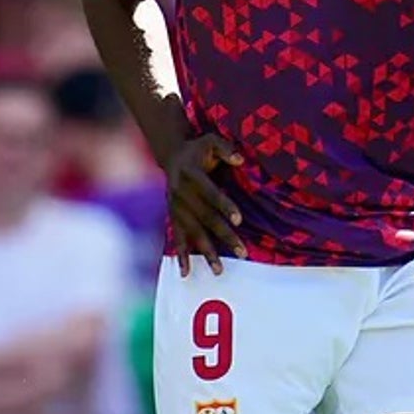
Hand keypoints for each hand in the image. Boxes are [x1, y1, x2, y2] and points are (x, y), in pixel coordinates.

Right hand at [164, 134, 246, 276]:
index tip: (239, 219)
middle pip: (204, 218)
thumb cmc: (197, 149)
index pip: (210, 193)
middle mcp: (180, 193)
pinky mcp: (172, 216)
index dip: (224, 205)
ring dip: (206, 251)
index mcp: (190, 174)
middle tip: (243, 252)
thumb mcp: (211, 140)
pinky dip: (181, 255)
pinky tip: (186, 272)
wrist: (171, 156)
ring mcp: (175, 207)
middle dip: (224, 235)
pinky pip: (177, 237)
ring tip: (219, 271)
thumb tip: (240, 159)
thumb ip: (226, 148)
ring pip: (192, 232)